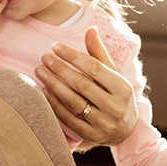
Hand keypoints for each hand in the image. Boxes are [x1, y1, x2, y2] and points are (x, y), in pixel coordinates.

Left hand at [34, 26, 136, 145]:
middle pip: (82, 84)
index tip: (55, 46)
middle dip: (60, 69)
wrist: (127, 131)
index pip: (94, 68)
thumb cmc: (117, 95)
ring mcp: (104, 124)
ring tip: (40, 71)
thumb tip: (90, 28)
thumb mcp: (114, 74)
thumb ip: (100, 53)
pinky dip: (54, 104)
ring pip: (73, 102)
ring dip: (53, 85)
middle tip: (44, 58)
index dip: (73, 56)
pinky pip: (69, 119)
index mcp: (123, 88)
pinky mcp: (92, 136)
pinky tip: (44, 91)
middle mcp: (116, 107)